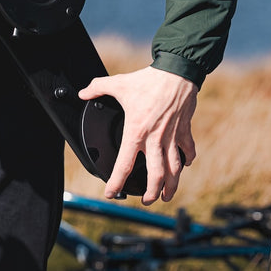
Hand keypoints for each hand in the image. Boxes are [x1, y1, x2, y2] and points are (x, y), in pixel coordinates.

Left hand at [78, 66, 197, 204]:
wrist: (177, 71)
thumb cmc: (149, 80)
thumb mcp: (119, 83)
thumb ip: (98, 88)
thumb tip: (82, 92)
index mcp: (136, 131)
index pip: (124, 164)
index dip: (116, 182)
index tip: (112, 192)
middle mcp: (155, 139)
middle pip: (155, 176)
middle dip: (152, 193)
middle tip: (147, 200)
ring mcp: (171, 136)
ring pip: (174, 169)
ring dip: (171, 185)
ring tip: (167, 195)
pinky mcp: (184, 130)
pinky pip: (188, 150)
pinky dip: (187, 160)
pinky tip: (184, 166)